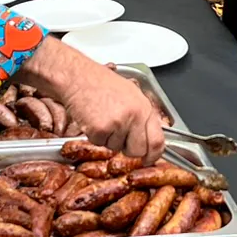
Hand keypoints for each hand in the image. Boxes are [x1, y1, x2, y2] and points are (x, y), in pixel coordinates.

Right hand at [49, 52, 164, 160]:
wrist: (78, 77)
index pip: (157, 141)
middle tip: (117, 136)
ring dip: (108, 139)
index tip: (148, 159)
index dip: (153, 155)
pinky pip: (99, 144)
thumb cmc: (101, 83)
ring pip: (116, 148)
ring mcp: (118, 123)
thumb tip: (150, 134)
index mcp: (144, 107)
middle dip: (127, 150)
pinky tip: (93, 119)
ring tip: (102, 118)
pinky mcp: (100, 129)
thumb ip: (142, 115)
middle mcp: (134, 116)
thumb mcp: (131, 94)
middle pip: (137, 150)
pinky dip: (94, 136)